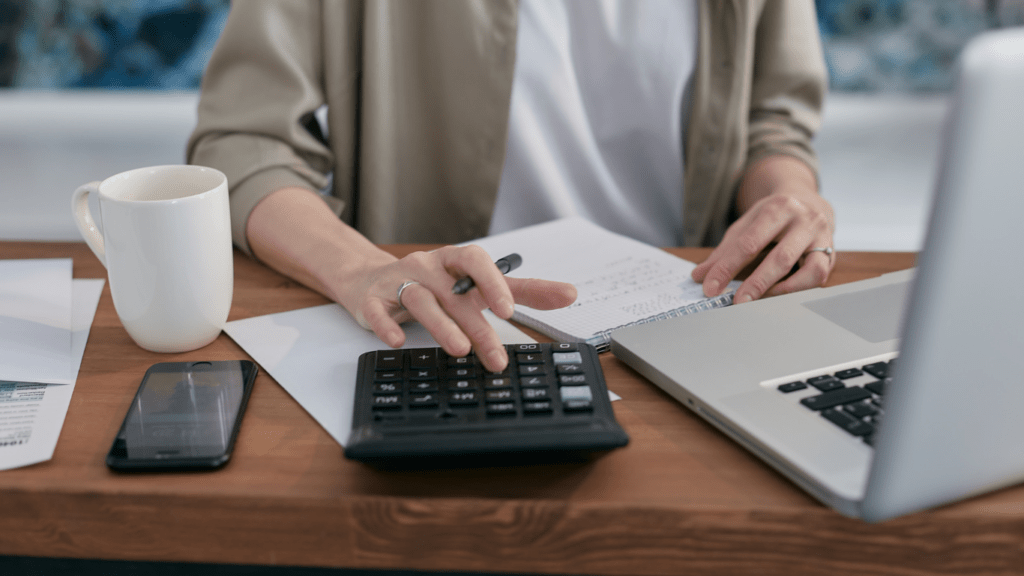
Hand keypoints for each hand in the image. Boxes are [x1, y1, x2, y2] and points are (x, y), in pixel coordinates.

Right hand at [335, 245, 576, 372]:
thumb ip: (522, 291)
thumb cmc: (434, 284)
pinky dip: (387, 325)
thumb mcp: (476, 285)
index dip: (493, 283)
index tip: (510, 310)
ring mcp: (399, 282)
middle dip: (476, 326)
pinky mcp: (372, 300)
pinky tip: (397, 342)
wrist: (370, 280)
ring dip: (441, 325)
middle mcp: (428, 267)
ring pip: (420, 299)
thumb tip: (569, 293)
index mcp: (455, 261)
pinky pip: (377, 311)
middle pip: (454, 294)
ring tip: (460, 349)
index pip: (477, 262)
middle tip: (496, 358)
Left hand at [692, 156, 834, 302]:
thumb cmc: (773, 218)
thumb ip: (724, 251)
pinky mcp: (831, 252)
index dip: (727, 268)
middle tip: (736, 302)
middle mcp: (802, 220)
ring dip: (780, 290)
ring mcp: (821, 236)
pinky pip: (818, 276)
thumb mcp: (746, 226)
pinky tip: (779, 295)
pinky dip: (798, 289)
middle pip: (778, 257)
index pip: (748, 243)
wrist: (808, 202)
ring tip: (758, 302)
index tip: (710, 288)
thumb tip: (699, 276)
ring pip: (805, 269)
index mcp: (776, 208)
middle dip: (755, 283)